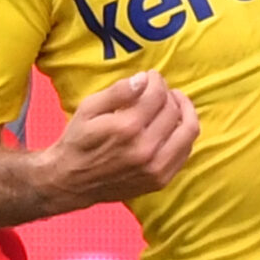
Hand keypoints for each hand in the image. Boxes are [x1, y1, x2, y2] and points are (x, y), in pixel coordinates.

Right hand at [44, 72, 198, 207]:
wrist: (71, 183)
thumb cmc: (77, 141)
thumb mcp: (88, 109)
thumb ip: (117, 92)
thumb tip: (144, 79)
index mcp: (127, 127)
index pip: (157, 95)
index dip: (156, 80)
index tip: (151, 76)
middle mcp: (145, 149)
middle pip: (173, 110)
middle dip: (168, 93)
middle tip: (159, 89)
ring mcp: (155, 168)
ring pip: (188, 131)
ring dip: (185, 111)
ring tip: (174, 103)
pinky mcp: (160, 180)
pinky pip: (185, 152)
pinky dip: (184, 134)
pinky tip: (173, 126)